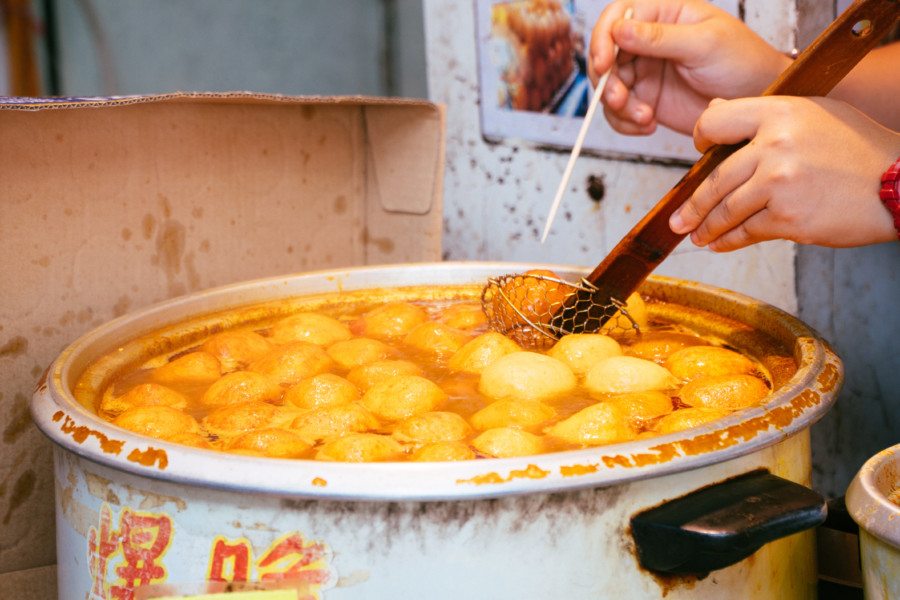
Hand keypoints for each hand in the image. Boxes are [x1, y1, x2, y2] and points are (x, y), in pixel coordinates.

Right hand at [589, 0, 788, 135]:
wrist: (759, 100)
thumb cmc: (744, 61)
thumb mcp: (704, 43)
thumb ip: (660, 37)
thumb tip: (620, 29)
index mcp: (664, 15)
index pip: (618, 17)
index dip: (603, 39)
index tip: (603, 64)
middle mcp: (649, 41)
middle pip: (607, 55)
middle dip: (608, 81)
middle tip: (620, 100)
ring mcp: (647, 72)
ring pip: (610, 86)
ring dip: (618, 106)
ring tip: (644, 117)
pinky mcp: (648, 100)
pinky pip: (620, 112)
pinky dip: (626, 122)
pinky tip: (648, 124)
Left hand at [670, 96, 899, 250]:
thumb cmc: (857, 148)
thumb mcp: (813, 113)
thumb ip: (763, 114)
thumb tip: (713, 112)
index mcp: (778, 112)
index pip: (716, 122)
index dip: (701, 140)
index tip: (698, 157)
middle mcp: (774, 145)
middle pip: (714, 178)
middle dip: (692, 205)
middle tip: (678, 219)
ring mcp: (778, 183)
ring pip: (725, 210)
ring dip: (706, 227)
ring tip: (696, 235)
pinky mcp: (788, 218)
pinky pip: (746, 231)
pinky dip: (729, 240)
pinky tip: (720, 243)